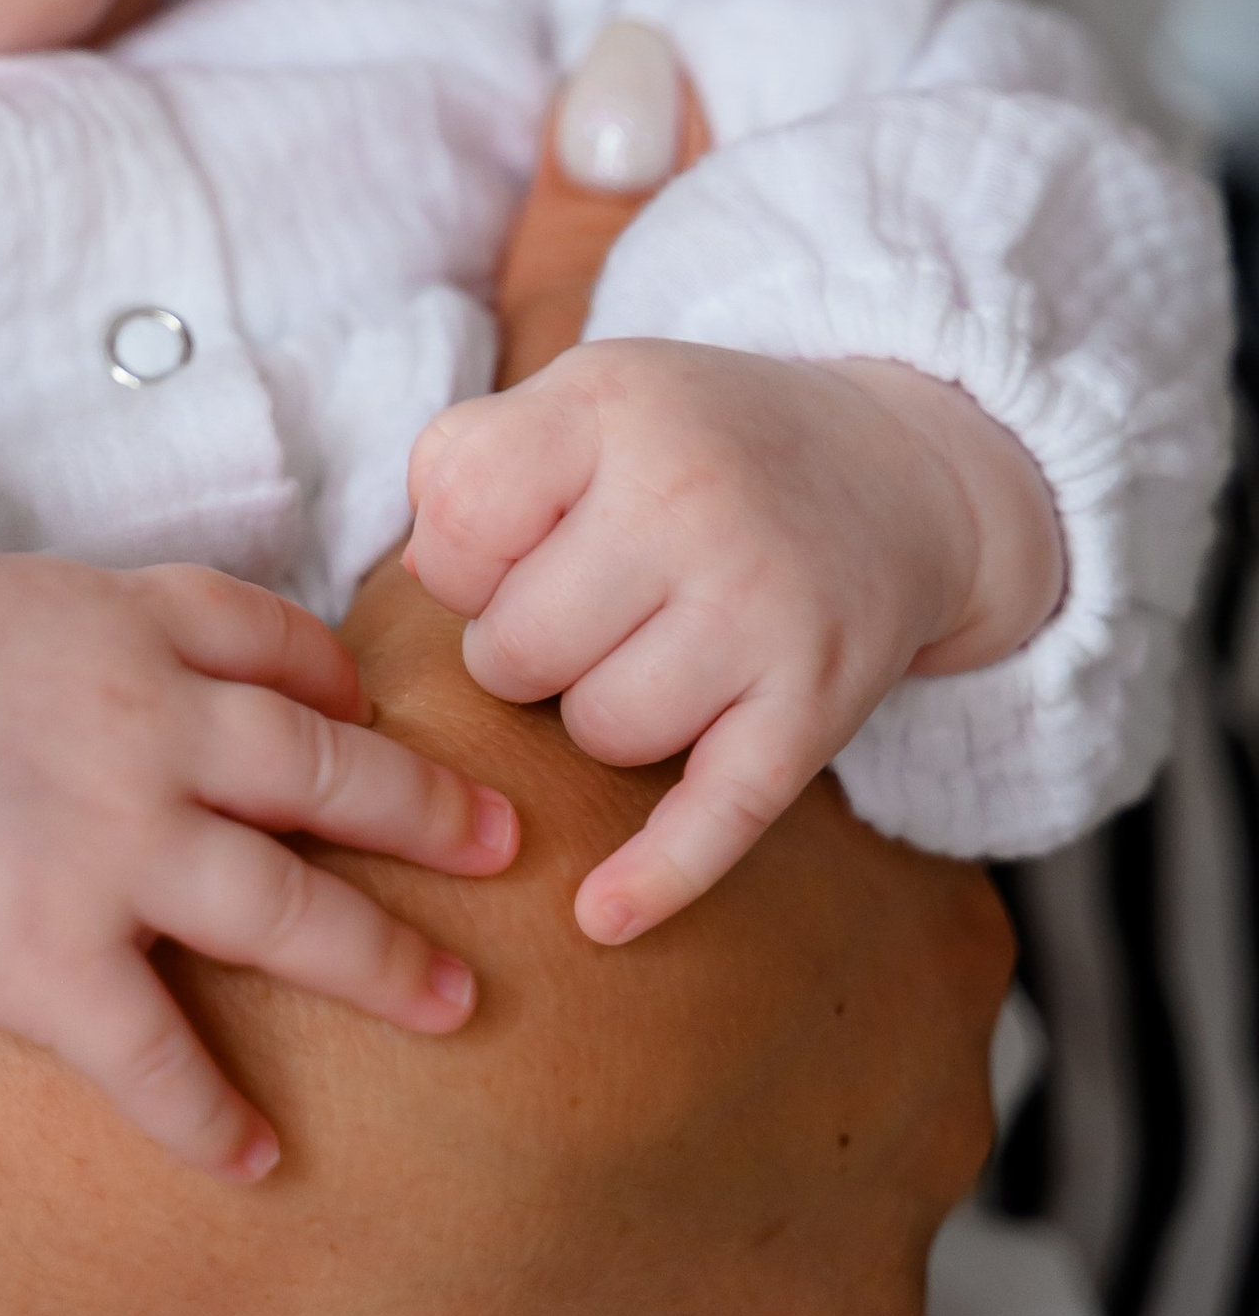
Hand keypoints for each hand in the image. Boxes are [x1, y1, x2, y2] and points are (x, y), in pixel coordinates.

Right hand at [0, 553, 518, 1176]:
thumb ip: (115, 629)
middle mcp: (149, 732)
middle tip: (506, 851)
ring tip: (453, 1005)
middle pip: (327, 777)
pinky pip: (157, 1053)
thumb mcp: (12, 598)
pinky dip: (213, 1116)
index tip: (386, 728)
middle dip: (429, 816)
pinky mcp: (47, 958)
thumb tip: (207, 666)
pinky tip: (258, 1160)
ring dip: (382, 964)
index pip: (280, 647)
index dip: (347, 692)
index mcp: (131, 630)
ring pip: (287, 909)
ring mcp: (109, 847)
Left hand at [404, 338, 1063, 938]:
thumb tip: (420, 580)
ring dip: (595, 715)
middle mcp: (691, 498)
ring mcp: (760, 609)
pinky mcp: (814, 705)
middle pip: (516, 648)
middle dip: (519, 652)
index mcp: (611, 409)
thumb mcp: (584, 399)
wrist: (894, 471)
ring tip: (647, 655)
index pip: (460, 521)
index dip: (458, 563)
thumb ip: (473, 465)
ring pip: (596, 731)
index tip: (508, 556)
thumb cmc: (693, 446)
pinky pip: (716, 814)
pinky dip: (656, 878)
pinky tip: (600, 916)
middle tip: (579, 614)